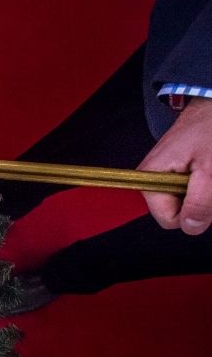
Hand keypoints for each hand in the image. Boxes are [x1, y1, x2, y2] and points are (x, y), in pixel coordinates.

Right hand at [138, 97, 211, 234]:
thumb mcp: (211, 169)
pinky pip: (191, 190)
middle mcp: (152, 179)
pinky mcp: (175, 170)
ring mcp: (164, 174)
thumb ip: (200, 203)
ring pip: (188, 202)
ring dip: (209, 193)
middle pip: (179, 212)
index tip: (208, 188)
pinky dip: (207, 185)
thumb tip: (191, 228)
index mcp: (150, 180)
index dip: (195, 211)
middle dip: (203, 202)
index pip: (170, 220)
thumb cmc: (211, 128)